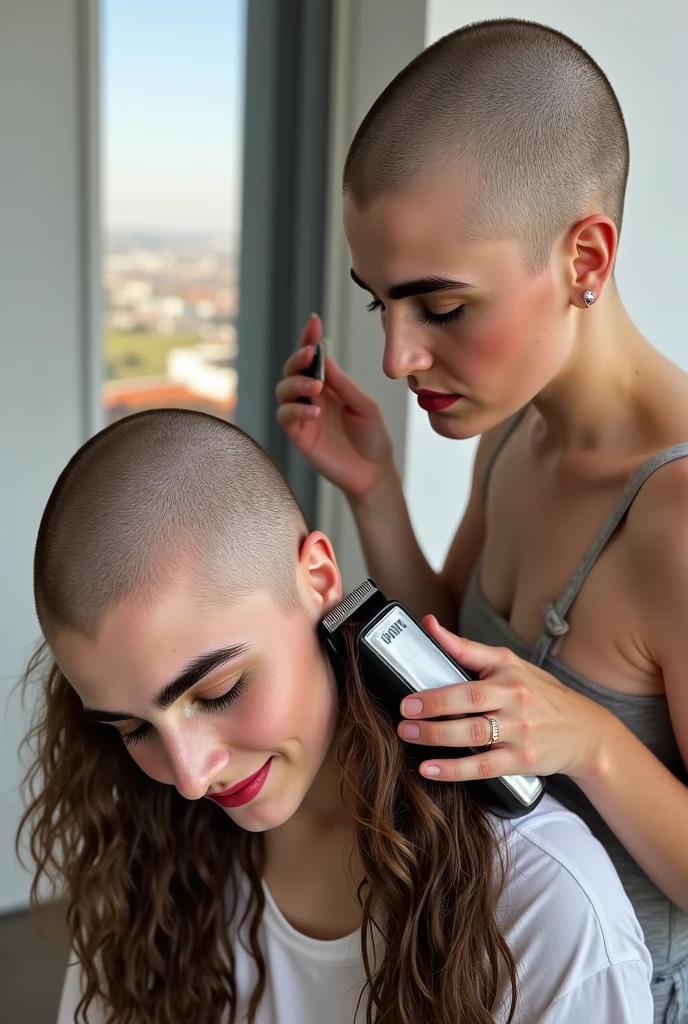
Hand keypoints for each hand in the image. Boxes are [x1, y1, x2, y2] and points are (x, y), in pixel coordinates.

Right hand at [275, 314, 394, 498]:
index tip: (313, 322)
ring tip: (316, 388)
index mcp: (329, 387)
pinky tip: (313, 411)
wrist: (374, 474)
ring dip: (296, 383)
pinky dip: (295, 409)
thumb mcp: (365, 406)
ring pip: (283, 391)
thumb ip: (343, 384)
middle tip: (310, 355)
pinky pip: (285, 416)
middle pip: (292, 370)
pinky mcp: (298, 436)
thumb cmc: (373, 439)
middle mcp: (312, 398)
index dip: (309, 339)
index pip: (313, 359)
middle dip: (297, 359)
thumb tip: (324, 357)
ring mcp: (303, 416)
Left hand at [397, 617, 612, 782]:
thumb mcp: (510, 664)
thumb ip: (468, 650)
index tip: (413, 679)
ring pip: (474, 734)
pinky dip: (454, 769)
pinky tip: (429, 768)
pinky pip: (482, 766)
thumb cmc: (540, 694)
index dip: (444, 661)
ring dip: (436, 736)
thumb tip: (430, 625)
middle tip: (404, 711)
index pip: (472, 662)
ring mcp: (520, 732)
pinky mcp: (521, 761)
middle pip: (470, 700)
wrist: (584, 732)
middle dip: (433, 706)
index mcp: (510, 672)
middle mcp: (516, 699)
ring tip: (408, 734)